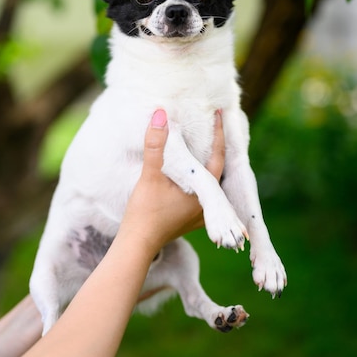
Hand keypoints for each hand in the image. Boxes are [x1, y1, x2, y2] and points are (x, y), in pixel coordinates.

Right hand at [120, 109, 224, 254]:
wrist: (137, 243)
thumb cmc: (145, 212)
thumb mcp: (150, 175)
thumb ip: (156, 145)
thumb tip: (160, 114)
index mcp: (205, 193)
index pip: (218, 155)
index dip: (219, 133)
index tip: (219, 113)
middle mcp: (208, 204)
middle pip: (220, 169)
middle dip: (218, 147)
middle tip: (215, 126)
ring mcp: (201, 214)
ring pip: (213, 183)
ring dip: (210, 163)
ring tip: (208, 144)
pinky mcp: (191, 219)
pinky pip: (204, 193)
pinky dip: (202, 179)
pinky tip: (196, 172)